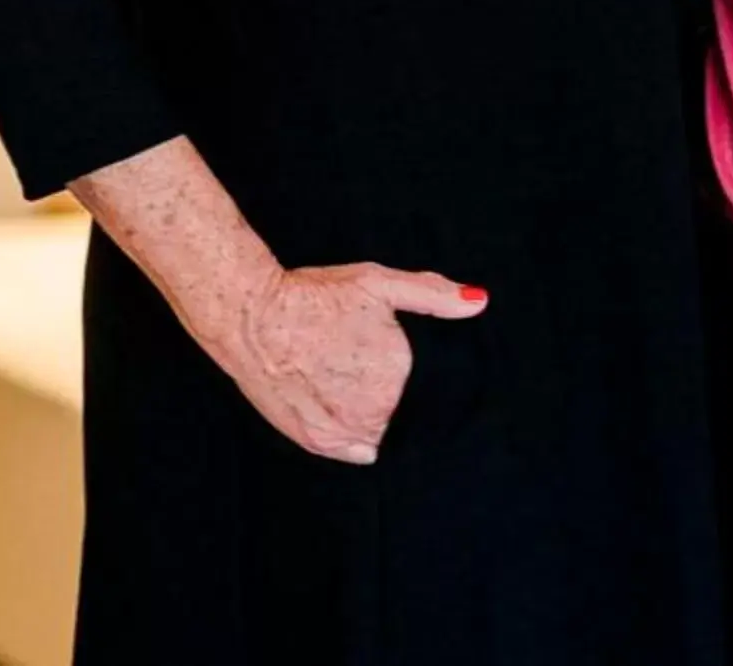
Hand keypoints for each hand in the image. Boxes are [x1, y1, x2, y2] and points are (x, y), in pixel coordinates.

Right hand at [208, 262, 488, 464]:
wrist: (254, 318)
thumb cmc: (315, 297)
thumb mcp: (379, 283)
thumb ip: (432, 294)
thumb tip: (479, 302)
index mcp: (401, 369)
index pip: (424, 383)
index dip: (404, 370)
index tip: (379, 354)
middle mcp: (380, 406)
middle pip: (401, 406)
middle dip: (386, 388)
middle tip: (352, 360)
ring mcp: (349, 429)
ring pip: (378, 428)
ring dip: (368, 413)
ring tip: (337, 379)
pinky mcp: (320, 442)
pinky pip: (357, 449)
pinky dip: (352, 434)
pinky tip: (336, 406)